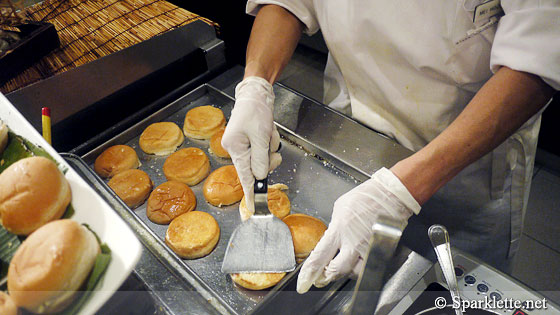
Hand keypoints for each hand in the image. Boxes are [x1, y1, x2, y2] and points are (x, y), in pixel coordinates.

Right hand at [221, 76, 281, 216]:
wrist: (256, 94)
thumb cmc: (255, 111)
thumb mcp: (260, 135)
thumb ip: (260, 159)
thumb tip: (260, 177)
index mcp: (235, 148)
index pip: (245, 176)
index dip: (250, 192)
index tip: (253, 207)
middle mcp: (236, 149)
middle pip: (256, 167)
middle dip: (267, 157)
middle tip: (269, 144)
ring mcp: (243, 146)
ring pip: (263, 158)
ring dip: (269, 147)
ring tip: (267, 132)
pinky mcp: (250, 141)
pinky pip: (263, 149)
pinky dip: (268, 142)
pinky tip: (267, 131)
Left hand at [296, 167, 420, 292]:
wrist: (390, 194)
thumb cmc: (366, 197)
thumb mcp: (340, 208)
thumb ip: (334, 227)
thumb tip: (329, 239)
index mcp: (339, 229)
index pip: (319, 256)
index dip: (309, 273)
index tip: (303, 282)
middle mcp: (354, 242)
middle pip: (337, 270)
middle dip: (327, 276)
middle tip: (322, 276)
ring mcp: (368, 248)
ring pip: (354, 272)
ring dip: (346, 271)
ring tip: (343, 263)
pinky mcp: (380, 250)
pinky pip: (369, 266)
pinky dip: (361, 267)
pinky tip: (358, 260)